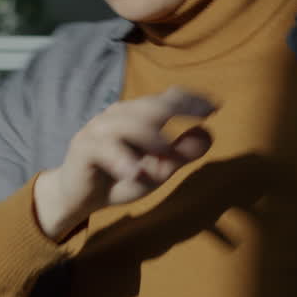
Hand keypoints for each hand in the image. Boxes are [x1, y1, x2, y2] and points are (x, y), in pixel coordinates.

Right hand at [34, 86, 215, 239]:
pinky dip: (120, 159)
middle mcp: (119, 115)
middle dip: (178, 108)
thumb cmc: (121, 178)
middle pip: (150, 106)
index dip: (190, 100)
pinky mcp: (84, 148)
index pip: (166, 99)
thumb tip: (208, 134)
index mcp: (138, 116)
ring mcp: (100, 129)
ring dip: (150, 137)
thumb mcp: (157, 170)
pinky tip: (133, 171)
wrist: (81, 197)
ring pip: (128, 124)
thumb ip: (180, 154)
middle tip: (201, 115)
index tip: (215, 107)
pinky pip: (103, 149)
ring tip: (167, 150)